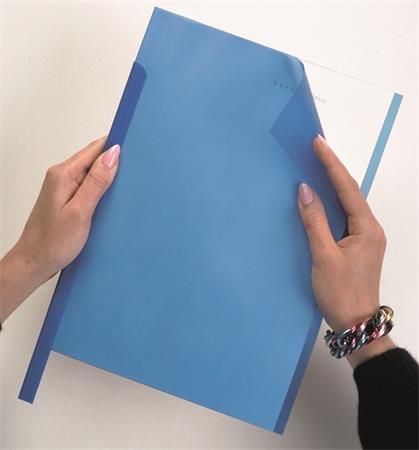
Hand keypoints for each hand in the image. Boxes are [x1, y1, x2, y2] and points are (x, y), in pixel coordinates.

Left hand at [0, 137, 119, 321]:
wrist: (35, 262)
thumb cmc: (53, 242)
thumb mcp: (80, 211)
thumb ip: (97, 182)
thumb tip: (112, 155)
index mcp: (63, 174)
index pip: (95, 149)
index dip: (115, 147)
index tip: (134, 151)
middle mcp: (61, 176)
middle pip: (94, 158)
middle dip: (115, 162)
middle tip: (134, 175)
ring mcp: (63, 187)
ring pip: (92, 172)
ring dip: (109, 177)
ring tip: (124, 189)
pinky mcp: (67, 198)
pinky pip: (88, 185)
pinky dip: (101, 188)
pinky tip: (110, 199)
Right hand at [298, 135, 394, 367]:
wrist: (356, 323)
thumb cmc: (340, 293)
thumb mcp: (324, 256)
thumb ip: (314, 221)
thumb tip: (305, 190)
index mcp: (367, 228)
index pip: (347, 188)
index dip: (332, 165)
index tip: (318, 144)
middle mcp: (370, 228)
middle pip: (350, 192)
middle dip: (333, 169)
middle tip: (316, 149)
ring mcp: (364, 237)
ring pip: (347, 203)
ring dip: (332, 184)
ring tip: (316, 165)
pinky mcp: (356, 245)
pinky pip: (343, 216)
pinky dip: (331, 203)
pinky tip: (320, 197)